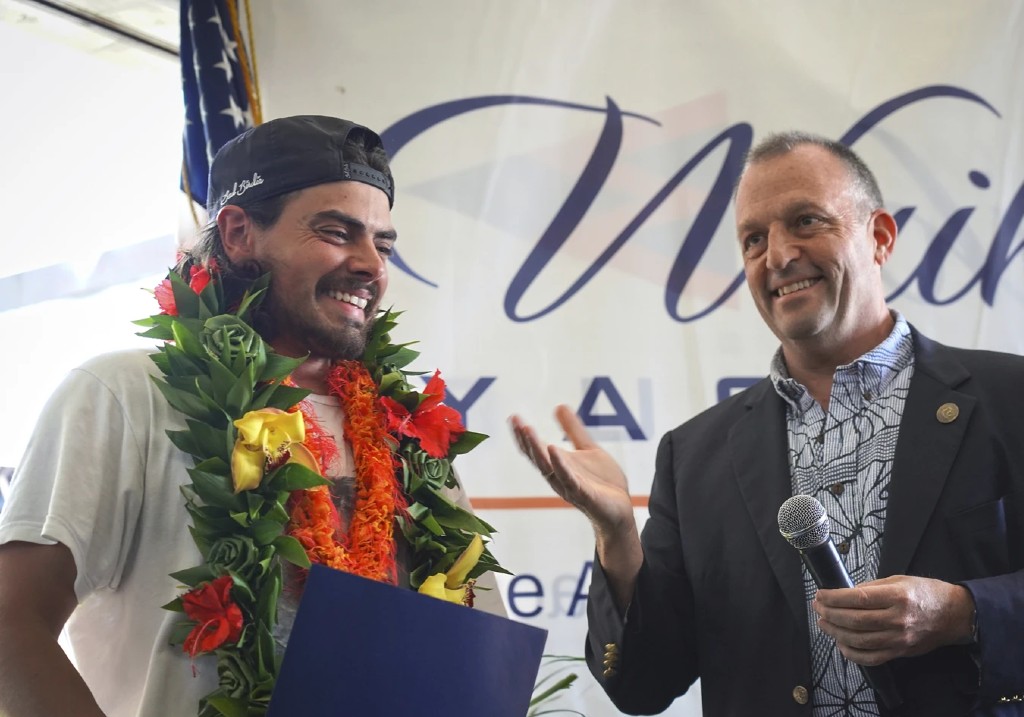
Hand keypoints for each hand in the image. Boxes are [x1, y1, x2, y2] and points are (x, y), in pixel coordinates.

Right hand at [509, 405, 634, 534]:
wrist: (620, 510)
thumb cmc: (602, 482)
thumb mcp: (588, 448)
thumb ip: (573, 430)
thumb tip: (559, 406)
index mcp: (558, 465)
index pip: (535, 450)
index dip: (523, 435)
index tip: (513, 418)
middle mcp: (558, 477)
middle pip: (537, 458)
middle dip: (526, 440)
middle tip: (517, 422)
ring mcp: (570, 487)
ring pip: (549, 468)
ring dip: (537, 449)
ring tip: (528, 430)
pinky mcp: (585, 496)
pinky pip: (570, 481)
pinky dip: (561, 466)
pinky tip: (554, 450)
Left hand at [812, 575, 974, 665]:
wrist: (954, 615)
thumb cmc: (926, 593)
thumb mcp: (899, 580)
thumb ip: (872, 587)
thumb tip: (846, 593)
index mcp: (897, 597)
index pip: (858, 599)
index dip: (834, 598)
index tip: (820, 595)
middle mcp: (898, 619)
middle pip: (855, 620)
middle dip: (830, 614)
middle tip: (817, 607)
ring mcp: (899, 638)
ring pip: (860, 640)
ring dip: (836, 632)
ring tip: (824, 623)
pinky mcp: (900, 652)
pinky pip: (872, 658)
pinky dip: (852, 654)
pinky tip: (841, 644)